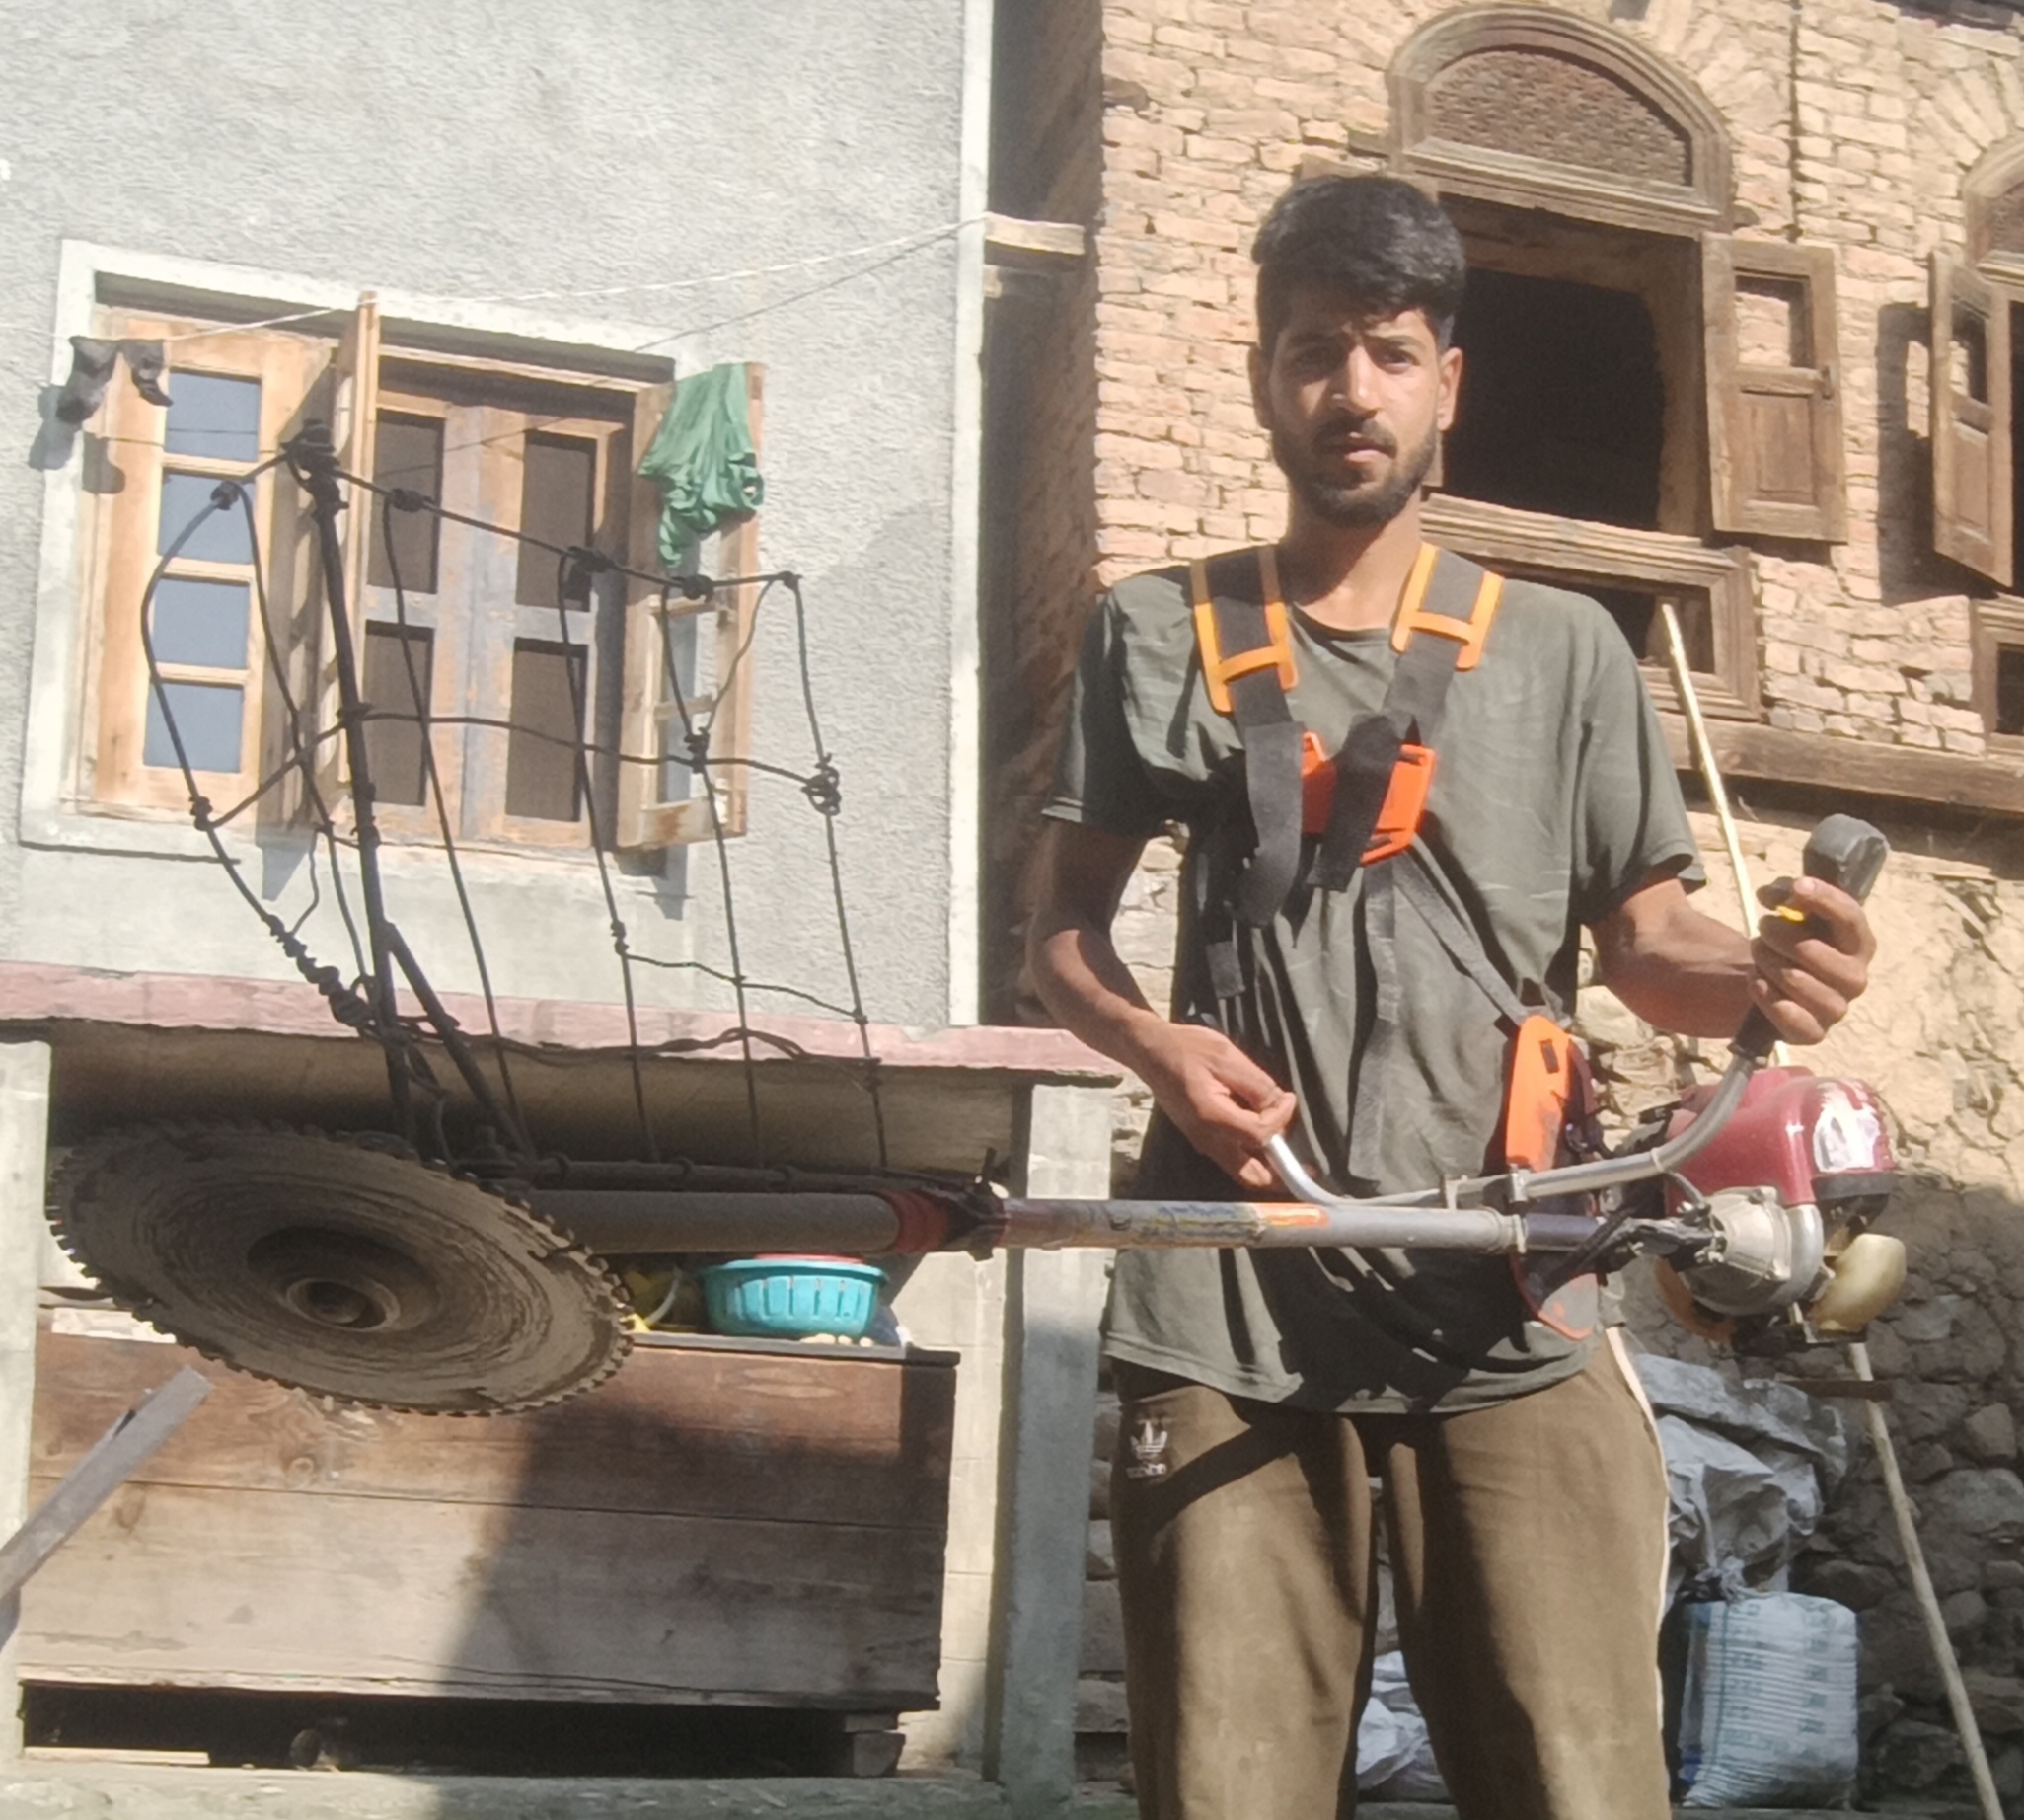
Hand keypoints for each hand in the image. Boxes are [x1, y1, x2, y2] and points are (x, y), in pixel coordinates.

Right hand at [1134, 1022, 1296, 1191]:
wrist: (1151, 1051)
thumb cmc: (1187, 1049)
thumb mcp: (1227, 1057)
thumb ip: (1257, 1085)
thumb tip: (1279, 1105)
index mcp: (1212, 1118)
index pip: (1259, 1135)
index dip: (1281, 1119)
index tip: (1287, 1098)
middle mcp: (1207, 1139)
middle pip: (1250, 1176)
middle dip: (1280, 1175)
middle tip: (1303, 1166)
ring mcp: (1202, 1142)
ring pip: (1241, 1172)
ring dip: (1267, 1167)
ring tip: (1286, 1151)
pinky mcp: (1201, 1138)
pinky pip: (1232, 1158)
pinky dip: (1252, 1155)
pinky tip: (1264, 1136)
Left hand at [1749, 875, 1874, 1045]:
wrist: (1776, 981)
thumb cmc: (1793, 938)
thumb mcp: (1791, 909)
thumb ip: (1785, 893)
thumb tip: (1773, 895)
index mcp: (1858, 943)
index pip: (1851, 919)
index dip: (1825, 900)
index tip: (1797, 887)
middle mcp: (1855, 978)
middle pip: (1820, 955)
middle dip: (1783, 937)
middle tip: (1763, 926)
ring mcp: (1836, 1008)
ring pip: (1802, 985)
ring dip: (1771, 964)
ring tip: (1757, 952)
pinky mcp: (1814, 1033)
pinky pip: (1794, 1020)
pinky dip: (1769, 999)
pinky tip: (1756, 981)